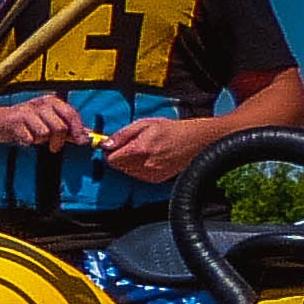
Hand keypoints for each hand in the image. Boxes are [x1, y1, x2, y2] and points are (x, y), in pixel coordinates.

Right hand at [0, 95, 88, 150]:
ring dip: (40, 141)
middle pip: (60, 127)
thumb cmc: (24, 122)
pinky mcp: (14, 122)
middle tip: (54, 147)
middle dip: (59, 141)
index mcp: (51, 101)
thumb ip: (67, 128)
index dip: (79, 130)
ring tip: (33, 137)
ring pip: (45, 134)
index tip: (83, 142)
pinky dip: (27, 142)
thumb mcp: (48, 121)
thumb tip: (88, 136)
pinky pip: (29, 139)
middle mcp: (40, 104)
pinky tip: (22, 137)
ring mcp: (27, 112)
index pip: (71, 114)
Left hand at [97, 115, 215, 182]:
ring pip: (127, 172)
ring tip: (143, 150)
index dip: (110, 151)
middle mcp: (145, 164)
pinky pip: (138, 175)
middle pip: (118, 166)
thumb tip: (105, 144)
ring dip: (128, 162)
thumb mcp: (145, 124)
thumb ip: (122, 134)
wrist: (197, 141)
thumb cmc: (173, 129)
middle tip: (130, 145)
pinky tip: (149, 158)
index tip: (113, 145)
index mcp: (141, 149)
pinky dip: (138, 168)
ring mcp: (152, 173)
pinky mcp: (157, 179)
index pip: (111, 158)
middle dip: (119, 156)